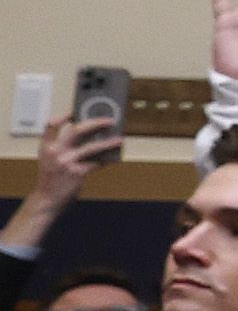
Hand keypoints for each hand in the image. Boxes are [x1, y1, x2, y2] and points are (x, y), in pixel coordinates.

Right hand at [24, 102, 112, 219]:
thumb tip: (88, 137)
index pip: (50, 125)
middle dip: (95, 123)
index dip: (63, 116)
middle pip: (77, 130)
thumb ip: (62, 148)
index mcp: (46, 147)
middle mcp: (55, 152)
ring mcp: (67, 162)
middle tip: (109, 120)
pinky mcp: (78, 173)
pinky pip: (97, 163)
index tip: (75, 111)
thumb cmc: (50, 180)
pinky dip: (106, 160)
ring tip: (118, 140)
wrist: (47, 199)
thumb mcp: (49, 160)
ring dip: (108, 142)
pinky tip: (113, 157)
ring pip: (92, 147)